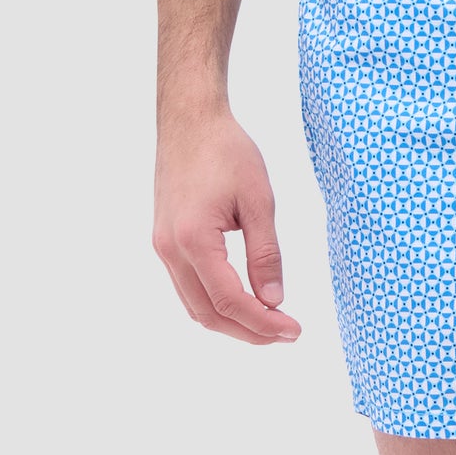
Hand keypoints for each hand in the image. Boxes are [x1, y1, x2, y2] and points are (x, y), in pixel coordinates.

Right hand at [152, 110, 301, 343]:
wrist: (190, 121)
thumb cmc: (226, 151)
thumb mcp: (258, 199)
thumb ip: (265, 252)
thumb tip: (274, 300)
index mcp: (194, 239)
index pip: (229, 300)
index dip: (262, 322)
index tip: (292, 330)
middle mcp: (170, 250)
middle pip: (207, 314)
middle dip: (248, 331)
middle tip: (285, 333)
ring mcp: (163, 247)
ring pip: (194, 305)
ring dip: (230, 320)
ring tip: (268, 322)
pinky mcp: (164, 241)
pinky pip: (187, 287)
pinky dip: (214, 302)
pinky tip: (242, 299)